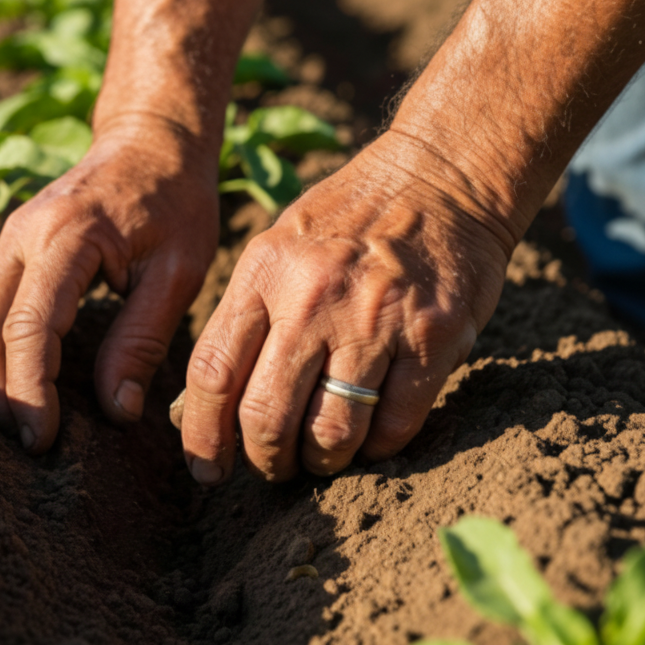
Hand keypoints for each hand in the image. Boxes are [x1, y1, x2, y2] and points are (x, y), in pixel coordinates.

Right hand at [0, 115, 218, 451]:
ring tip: (22, 418)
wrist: (152, 141)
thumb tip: (116, 411)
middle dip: (1, 394)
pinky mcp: (9, 247)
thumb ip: (142, 339)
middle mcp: (23, 235)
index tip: (43, 438)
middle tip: (32, 441)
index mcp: (68, 236)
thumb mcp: (179, 271)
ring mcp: (9, 238)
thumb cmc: (176, 202)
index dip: (31, 390)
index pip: (31, 327)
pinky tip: (14, 379)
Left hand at [178, 129, 516, 483]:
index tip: (208, 468)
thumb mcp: (279, 247)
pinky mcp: (433, 337)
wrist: (441, 176)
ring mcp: (375, 319)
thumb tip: (202, 402)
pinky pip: (395, 424)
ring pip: (332, 432)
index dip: (203, 435)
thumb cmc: (349, 219)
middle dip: (266, 460)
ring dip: (323, 460)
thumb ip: (246, 316)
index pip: (213, 373)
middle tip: (274, 467)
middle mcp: (313, 297)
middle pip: (267, 416)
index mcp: (264, 271)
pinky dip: (379, 446)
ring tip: (324, 455)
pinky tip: (373, 435)